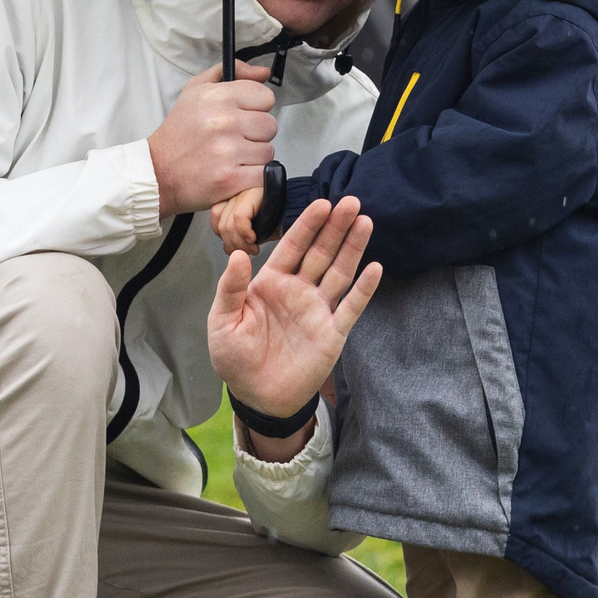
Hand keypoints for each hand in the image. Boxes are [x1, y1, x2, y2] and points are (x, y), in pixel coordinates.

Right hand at [149, 61, 276, 217]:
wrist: (158, 171)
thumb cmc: (179, 132)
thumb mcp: (196, 90)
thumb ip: (234, 73)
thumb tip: (263, 72)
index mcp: (217, 97)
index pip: (266, 97)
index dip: (255, 108)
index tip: (241, 116)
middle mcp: (224, 122)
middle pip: (270, 125)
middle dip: (256, 134)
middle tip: (234, 139)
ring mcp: (228, 152)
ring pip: (268, 152)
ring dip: (253, 157)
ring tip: (231, 157)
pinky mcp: (231, 179)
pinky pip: (263, 175)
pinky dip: (252, 178)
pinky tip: (234, 172)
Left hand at [207, 196, 380, 436]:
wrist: (256, 396)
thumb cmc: (235, 358)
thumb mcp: (222, 322)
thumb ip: (231, 289)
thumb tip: (239, 255)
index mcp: (271, 283)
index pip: (293, 247)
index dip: (307, 225)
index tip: (322, 204)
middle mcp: (299, 290)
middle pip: (321, 253)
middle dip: (335, 227)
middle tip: (351, 201)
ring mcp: (318, 310)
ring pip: (339, 273)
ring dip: (352, 248)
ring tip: (365, 222)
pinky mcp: (333, 332)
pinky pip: (351, 307)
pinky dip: (364, 289)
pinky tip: (375, 268)